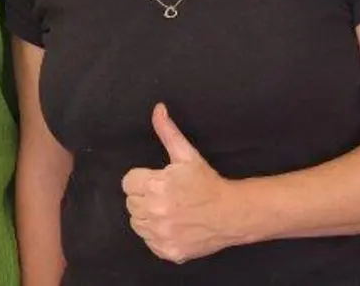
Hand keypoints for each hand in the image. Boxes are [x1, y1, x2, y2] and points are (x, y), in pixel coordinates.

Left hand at [121, 103, 243, 263]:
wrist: (231, 213)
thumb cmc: (207, 183)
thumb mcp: (187, 155)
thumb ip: (167, 132)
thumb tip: (158, 109)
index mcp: (155, 186)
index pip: (127, 183)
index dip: (141, 180)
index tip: (156, 181)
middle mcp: (154, 211)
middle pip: (131, 203)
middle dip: (144, 197)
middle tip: (165, 195)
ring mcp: (161, 234)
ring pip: (136, 223)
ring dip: (148, 217)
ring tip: (169, 210)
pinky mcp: (167, 251)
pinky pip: (149, 242)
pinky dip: (157, 236)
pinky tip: (173, 226)